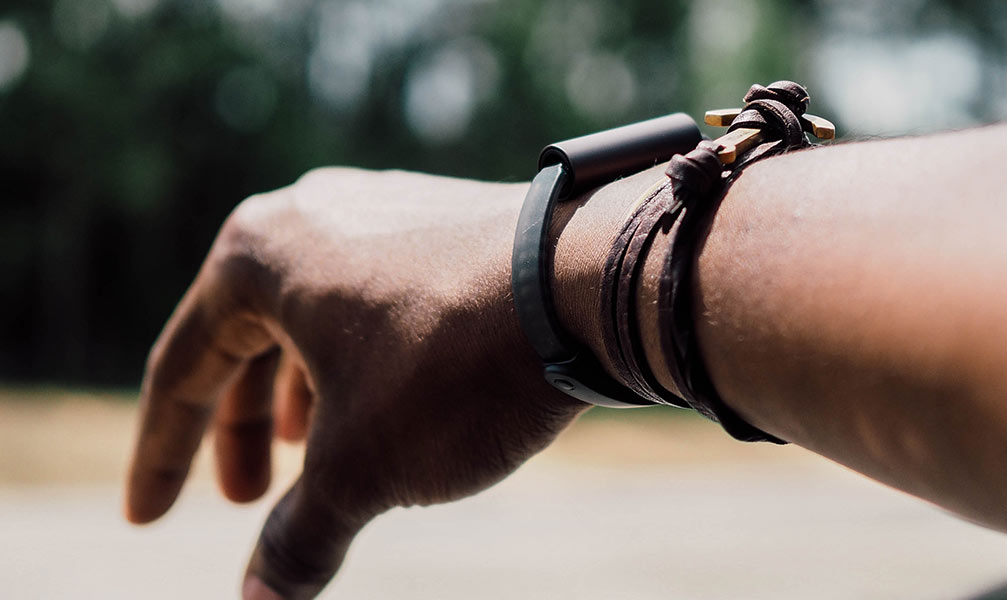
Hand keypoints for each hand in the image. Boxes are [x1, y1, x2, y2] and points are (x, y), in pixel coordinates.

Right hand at [124, 168, 591, 598]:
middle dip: (242, 429)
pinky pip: (382, 305)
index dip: (162, 457)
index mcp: (258, 255)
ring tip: (314, 460)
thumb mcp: (361, 467)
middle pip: (249, 340)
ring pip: (321, 322)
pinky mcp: (454, 224)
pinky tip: (395, 410)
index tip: (148, 520)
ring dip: (307, 399)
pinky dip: (367, 367)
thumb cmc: (453, 366)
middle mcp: (315, 214)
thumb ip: (300, 535)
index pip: (182, 370)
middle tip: (248, 501)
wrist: (592, 285)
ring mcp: (390, 210)